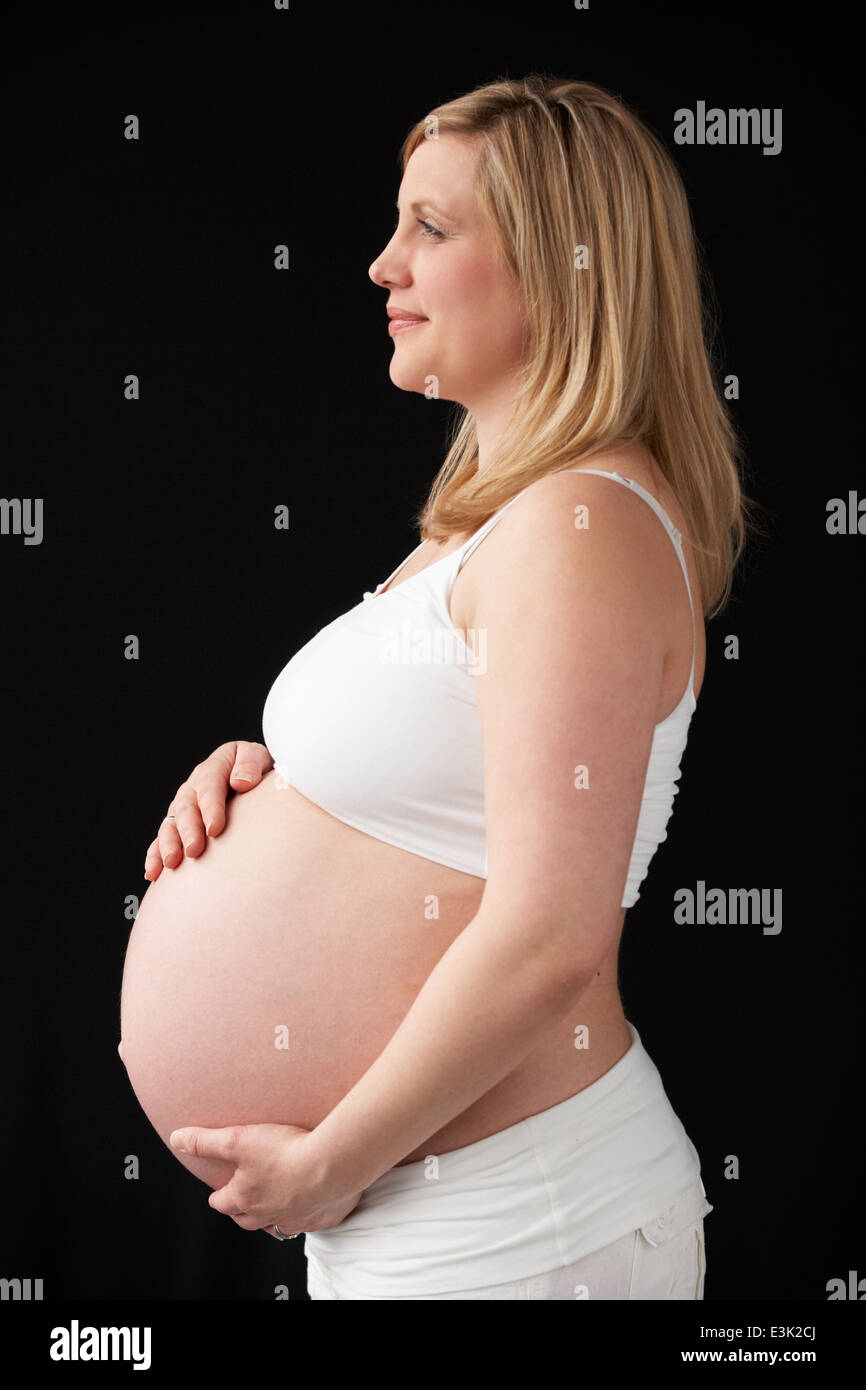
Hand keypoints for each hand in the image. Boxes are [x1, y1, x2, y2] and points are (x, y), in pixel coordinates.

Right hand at [144, 740, 272, 880]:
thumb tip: (241, 782)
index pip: (209, 786)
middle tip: (194, 850)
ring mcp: (183, 809)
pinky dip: (155, 857)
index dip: (210, 807)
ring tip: (172, 863)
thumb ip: (250, 764)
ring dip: (168, 844)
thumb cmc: (257, 771)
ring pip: (170, 826)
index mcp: (213, 769)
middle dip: (188, 830)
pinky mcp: (178, 828)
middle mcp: (193, 789)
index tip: (215, 829)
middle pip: (186, 808)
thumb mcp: (258, 757)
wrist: (252, 780)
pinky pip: (161, 842)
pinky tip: (154, 874)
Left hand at [168, 1122, 363, 1237]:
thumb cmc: (285, 1152)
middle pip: (247, 1221)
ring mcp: (296, 1220)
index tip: (218, 1191)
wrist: (331, 1164)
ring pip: (277, 1226)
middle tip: (243, 1198)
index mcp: (245, 1200)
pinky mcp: (321, 1217)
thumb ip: (206, 1141)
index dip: (218, 1195)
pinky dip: (305, 1214)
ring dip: (271, 1217)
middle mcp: (268, 1216)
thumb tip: (176, 1138)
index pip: (222, 1204)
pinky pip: (308, 1222)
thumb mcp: (238, 1139)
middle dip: (242, 1210)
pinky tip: (309, 1203)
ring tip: (273, 1204)